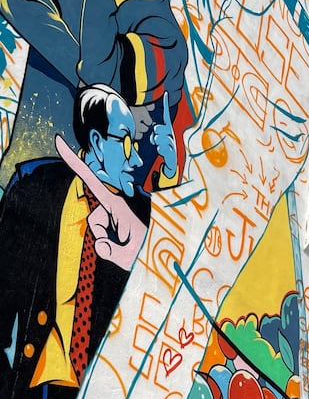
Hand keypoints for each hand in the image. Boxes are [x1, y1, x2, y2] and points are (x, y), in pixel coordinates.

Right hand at [55, 134, 146, 270]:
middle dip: (102, 234)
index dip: (74, 162)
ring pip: (96, 228)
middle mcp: (115, 206)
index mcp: (118, 205)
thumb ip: (112, 252)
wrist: (160, 257)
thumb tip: (99, 244)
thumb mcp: (130, 257)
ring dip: (109, 240)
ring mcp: (115, 215)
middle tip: (125, 244)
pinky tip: (124, 246)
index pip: (91, 180)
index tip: (58, 141)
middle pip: (93, 219)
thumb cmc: (148, 253)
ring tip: (128, 245)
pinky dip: (109, 243)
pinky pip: (101, 234)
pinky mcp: (115, 223)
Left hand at [151, 92, 176, 177]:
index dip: (165, 105)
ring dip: (157, 142)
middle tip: (156, 139)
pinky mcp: (172, 151)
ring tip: (160, 146)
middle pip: (159, 128)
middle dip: (156, 133)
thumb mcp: (159, 138)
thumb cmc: (164, 147)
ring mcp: (172, 142)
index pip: (166, 115)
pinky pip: (162, 147)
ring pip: (160, 138)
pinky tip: (162, 151)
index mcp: (168, 129)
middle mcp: (171, 133)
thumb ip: (156, 133)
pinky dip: (160, 149)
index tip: (165, 93)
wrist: (172, 160)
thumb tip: (155, 130)